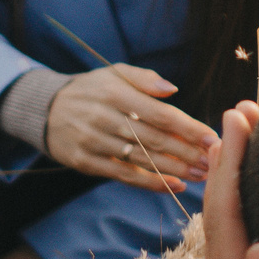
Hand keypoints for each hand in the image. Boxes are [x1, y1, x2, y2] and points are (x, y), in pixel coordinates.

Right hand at [45, 65, 219, 192]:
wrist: (45, 109)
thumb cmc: (91, 90)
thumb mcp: (113, 73)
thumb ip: (144, 78)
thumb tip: (173, 90)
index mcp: (114, 92)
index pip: (159, 113)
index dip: (188, 128)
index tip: (211, 138)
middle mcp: (103, 117)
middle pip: (154, 139)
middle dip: (187, 152)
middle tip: (212, 161)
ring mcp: (93, 141)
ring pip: (141, 159)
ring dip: (175, 169)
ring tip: (201, 175)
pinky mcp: (85, 162)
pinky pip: (123, 175)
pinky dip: (150, 183)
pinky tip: (174, 185)